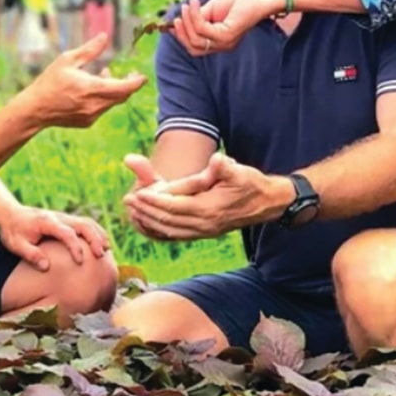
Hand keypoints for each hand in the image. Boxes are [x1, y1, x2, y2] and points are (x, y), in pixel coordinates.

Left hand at [0, 205, 110, 272]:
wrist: (11, 214)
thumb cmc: (13, 231)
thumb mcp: (16, 245)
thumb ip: (31, 255)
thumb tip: (46, 267)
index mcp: (47, 222)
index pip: (67, 233)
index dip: (75, 247)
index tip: (80, 261)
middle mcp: (59, 217)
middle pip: (83, 224)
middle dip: (94, 239)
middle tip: (101, 255)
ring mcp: (64, 217)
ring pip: (87, 222)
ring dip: (98, 234)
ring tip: (107, 250)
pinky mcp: (66, 220)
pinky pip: (85, 223)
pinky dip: (96, 232)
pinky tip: (102, 243)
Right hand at [22, 33, 145, 127]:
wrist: (35, 110)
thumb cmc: (50, 81)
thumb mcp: (68, 60)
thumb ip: (89, 50)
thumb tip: (104, 36)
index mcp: (92, 88)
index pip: (124, 88)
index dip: (136, 82)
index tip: (143, 76)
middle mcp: (95, 105)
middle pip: (122, 96)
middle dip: (128, 85)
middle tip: (131, 74)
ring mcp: (92, 116)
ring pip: (113, 102)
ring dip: (114, 90)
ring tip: (104, 74)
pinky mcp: (87, 122)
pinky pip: (103, 109)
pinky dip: (104, 98)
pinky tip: (94, 88)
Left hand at [123, 153, 290, 239]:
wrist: (268, 203)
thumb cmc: (252, 184)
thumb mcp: (240, 171)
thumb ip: (225, 168)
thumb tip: (217, 160)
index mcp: (210, 209)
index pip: (174, 206)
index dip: (155, 200)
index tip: (137, 193)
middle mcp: (205, 224)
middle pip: (168, 220)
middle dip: (146, 211)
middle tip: (127, 201)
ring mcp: (205, 231)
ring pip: (171, 230)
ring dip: (150, 222)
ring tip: (134, 212)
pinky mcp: (205, 233)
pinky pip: (178, 235)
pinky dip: (162, 230)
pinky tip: (152, 224)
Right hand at [170, 0, 283, 57]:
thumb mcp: (214, 8)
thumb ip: (200, 17)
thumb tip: (182, 19)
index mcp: (220, 42)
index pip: (195, 47)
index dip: (181, 36)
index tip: (174, 20)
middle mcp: (223, 46)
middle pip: (193, 48)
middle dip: (182, 32)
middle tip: (180, 12)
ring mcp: (226, 42)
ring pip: (196, 39)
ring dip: (188, 20)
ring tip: (188, 4)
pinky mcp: (227, 35)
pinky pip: (203, 29)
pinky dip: (194, 15)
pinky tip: (193, 3)